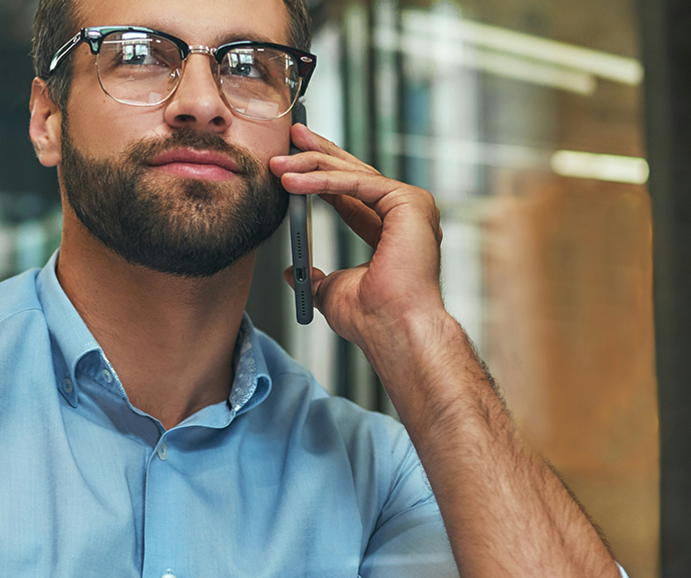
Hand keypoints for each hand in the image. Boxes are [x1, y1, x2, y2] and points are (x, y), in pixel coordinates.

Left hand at [268, 124, 447, 349]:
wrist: (394, 331)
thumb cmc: (373, 320)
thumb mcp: (331, 291)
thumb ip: (315, 277)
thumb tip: (291, 271)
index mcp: (393, 231)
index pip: (354, 193)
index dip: (323, 175)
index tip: (294, 162)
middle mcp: (407, 215)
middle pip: (356, 174)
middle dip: (319, 153)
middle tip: (291, 135)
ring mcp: (413, 206)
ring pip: (354, 174)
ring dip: (312, 166)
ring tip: (277, 164)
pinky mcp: (410, 203)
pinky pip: (359, 184)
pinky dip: (324, 181)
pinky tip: (294, 182)